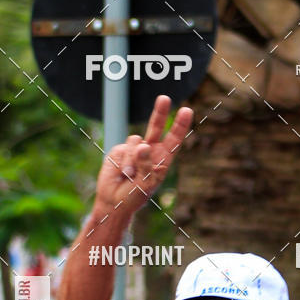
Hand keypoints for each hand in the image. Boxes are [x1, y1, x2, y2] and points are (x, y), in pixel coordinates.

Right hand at [93, 94, 192, 218]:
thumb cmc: (134, 196)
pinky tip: (122, 172)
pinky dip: (124, 161)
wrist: (113, 201)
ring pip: (136, 141)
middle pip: (156, 127)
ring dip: (133, 159)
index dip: (180, 125)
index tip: (186, 110)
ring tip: (130, 175)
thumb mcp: (145, 184)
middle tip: (164, 98)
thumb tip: (142, 145)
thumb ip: (146, 165)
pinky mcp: (120, 150)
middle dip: (160, 112)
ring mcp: (134, 149)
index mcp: (162, 160)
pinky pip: (124, 148)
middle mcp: (150, 151)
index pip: (173, 140)